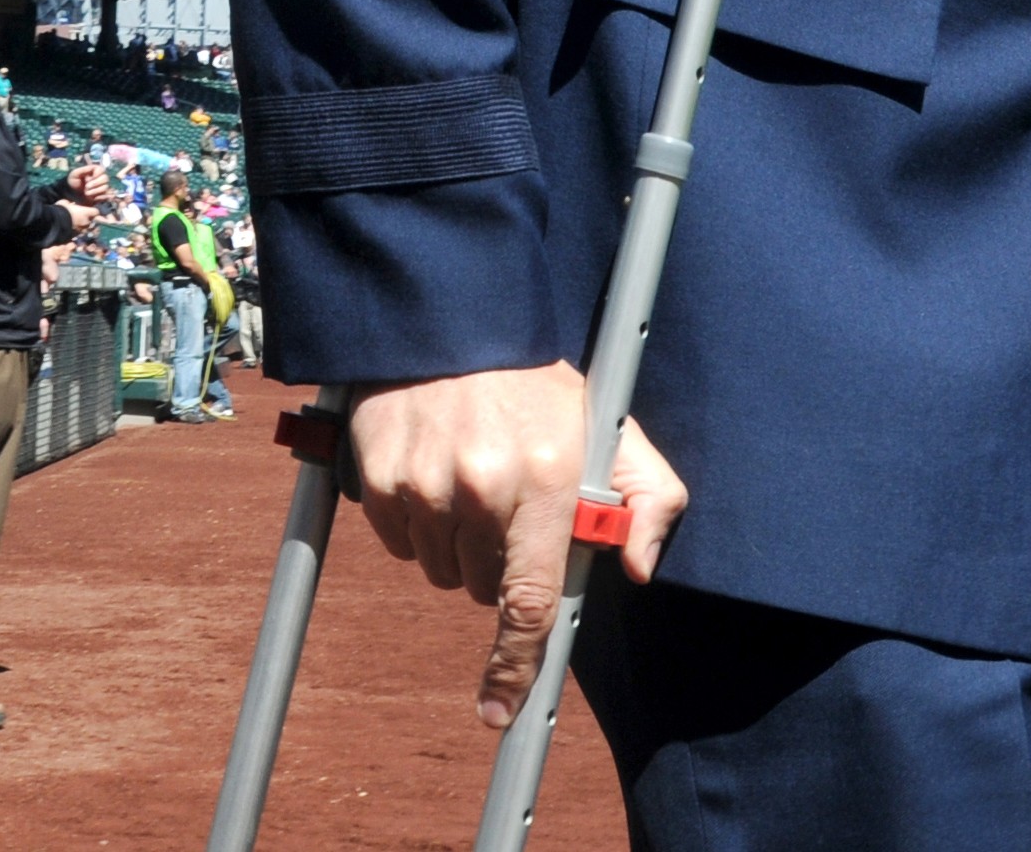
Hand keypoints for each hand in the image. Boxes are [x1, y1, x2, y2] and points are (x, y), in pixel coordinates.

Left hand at [68, 161, 114, 204]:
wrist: (72, 194)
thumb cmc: (73, 182)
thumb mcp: (75, 174)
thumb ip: (84, 169)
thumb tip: (93, 167)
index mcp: (95, 170)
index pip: (102, 170)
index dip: (96, 175)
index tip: (87, 179)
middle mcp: (101, 178)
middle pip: (105, 179)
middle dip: (95, 184)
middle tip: (86, 187)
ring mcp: (103, 187)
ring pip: (106, 187)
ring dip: (95, 191)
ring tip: (86, 193)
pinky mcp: (103, 195)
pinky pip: (106, 196)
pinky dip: (99, 197)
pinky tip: (92, 198)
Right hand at [346, 362, 684, 726]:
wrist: (452, 319)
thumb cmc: (540, 384)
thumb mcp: (614, 428)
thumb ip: (650, 500)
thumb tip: (637, 569)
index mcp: (545, 480)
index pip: (530, 602)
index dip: (515, 666)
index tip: (499, 711)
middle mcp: (480, 487)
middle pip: (482, 588)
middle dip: (499, 563)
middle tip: (509, 504)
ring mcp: (423, 483)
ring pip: (440, 569)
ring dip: (458, 544)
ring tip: (473, 478)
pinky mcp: (380, 477)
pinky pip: (401, 542)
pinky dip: (419, 524)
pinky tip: (436, 473)